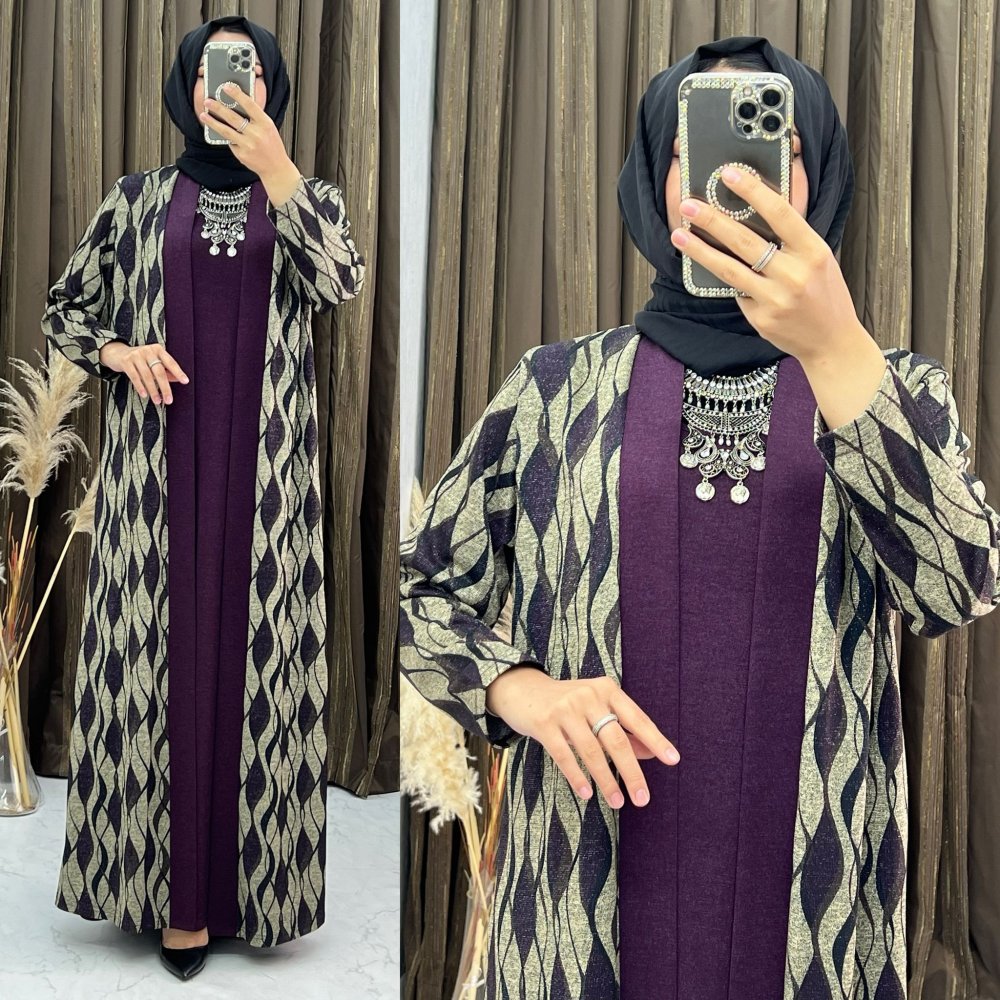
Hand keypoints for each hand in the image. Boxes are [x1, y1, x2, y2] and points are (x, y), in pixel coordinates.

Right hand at [99, 342, 188, 404]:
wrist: (117, 353)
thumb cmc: (140, 359)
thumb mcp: (153, 362)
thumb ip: (165, 370)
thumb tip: (178, 379)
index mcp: (158, 349)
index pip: (170, 362)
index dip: (178, 372)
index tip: (185, 381)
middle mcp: (148, 350)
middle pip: (159, 371)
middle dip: (165, 387)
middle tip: (169, 400)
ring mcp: (136, 355)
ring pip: (147, 375)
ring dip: (153, 390)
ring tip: (157, 401)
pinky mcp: (126, 361)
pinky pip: (135, 376)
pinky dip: (140, 387)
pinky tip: (145, 395)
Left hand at [200, 82, 295, 185]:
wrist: (276, 168)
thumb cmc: (272, 146)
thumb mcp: (269, 128)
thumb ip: (256, 117)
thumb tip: (237, 104)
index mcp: (265, 124)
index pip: (249, 105)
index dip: (237, 94)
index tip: (226, 87)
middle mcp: (256, 134)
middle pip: (233, 117)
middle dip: (218, 108)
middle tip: (208, 101)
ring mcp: (248, 145)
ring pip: (226, 130)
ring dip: (212, 122)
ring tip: (204, 115)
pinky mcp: (241, 154)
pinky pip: (230, 142)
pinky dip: (225, 137)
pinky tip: (218, 132)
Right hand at [485, 665, 679, 807]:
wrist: (522, 689)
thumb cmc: (566, 703)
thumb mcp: (596, 709)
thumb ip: (623, 729)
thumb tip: (651, 753)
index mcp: (607, 689)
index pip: (637, 718)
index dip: (655, 740)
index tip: (672, 760)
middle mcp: (588, 696)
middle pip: (617, 739)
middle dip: (632, 772)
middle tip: (643, 797)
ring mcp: (565, 709)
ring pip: (592, 751)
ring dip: (607, 780)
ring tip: (618, 802)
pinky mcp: (544, 723)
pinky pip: (565, 756)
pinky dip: (578, 777)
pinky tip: (588, 793)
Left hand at [669, 165, 864, 363]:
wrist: (832, 342)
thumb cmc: (825, 293)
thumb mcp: (819, 259)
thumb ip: (792, 239)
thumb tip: (754, 211)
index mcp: (813, 251)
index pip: (780, 213)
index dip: (753, 191)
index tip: (729, 174)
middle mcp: (794, 274)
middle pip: (745, 240)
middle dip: (712, 219)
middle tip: (688, 205)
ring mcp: (775, 298)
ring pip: (729, 268)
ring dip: (700, 250)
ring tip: (679, 235)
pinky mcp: (760, 318)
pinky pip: (735, 291)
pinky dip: (721, 277)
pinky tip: (703, 265)